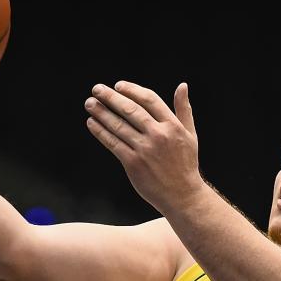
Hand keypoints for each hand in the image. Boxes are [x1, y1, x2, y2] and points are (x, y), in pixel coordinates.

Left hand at [84, 81, 202, 213]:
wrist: (182, 195)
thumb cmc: (185, 164)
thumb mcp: (190, 135)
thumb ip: (184, 110)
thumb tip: (182, 85)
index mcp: (172, 126)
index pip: (149, 100)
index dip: (132, 90)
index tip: (118, 85)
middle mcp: (158, 135)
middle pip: (131, 110)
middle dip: (111, 98)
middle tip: (96, 89)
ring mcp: (145, 149)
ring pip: (119, 126)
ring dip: (101, 113)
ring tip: (90, 104)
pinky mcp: (133, 163)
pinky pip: (113, 143)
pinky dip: (101, 132)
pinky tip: (92, 123)